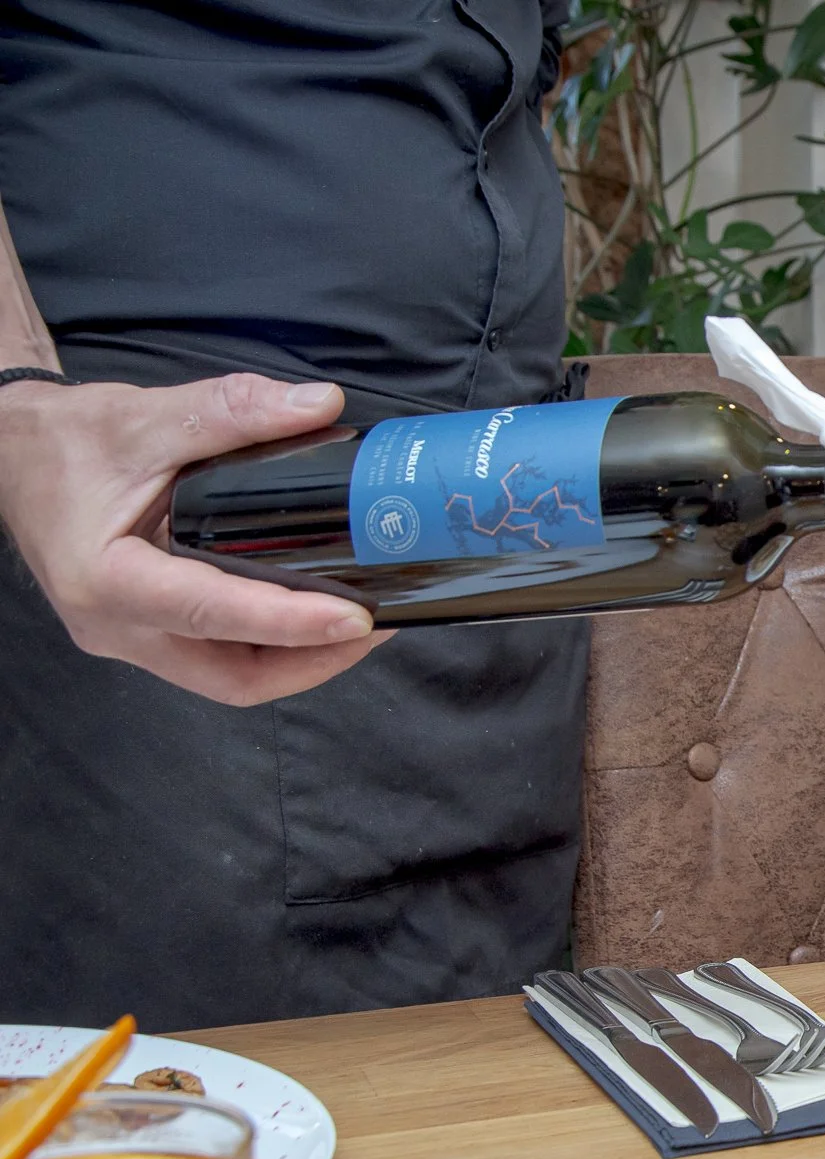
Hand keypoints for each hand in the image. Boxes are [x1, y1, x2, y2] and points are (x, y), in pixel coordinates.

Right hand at [0, 372, 394, 704]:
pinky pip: (223, 659)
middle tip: (378, 625)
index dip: (290, 622)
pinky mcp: (151, 634)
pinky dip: (276, 646)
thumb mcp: (145, 415)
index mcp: (106, 579)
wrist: (18, 455)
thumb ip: (232, 410)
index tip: (356, 618)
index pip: (210, 614)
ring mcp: (133, 638)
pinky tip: (317, 615)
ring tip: (362, 624)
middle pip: (233, 677)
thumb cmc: (68, 442)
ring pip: (233, 678)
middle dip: (312, 661)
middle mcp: (117, 626)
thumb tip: (319, 405)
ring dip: (302, 661)